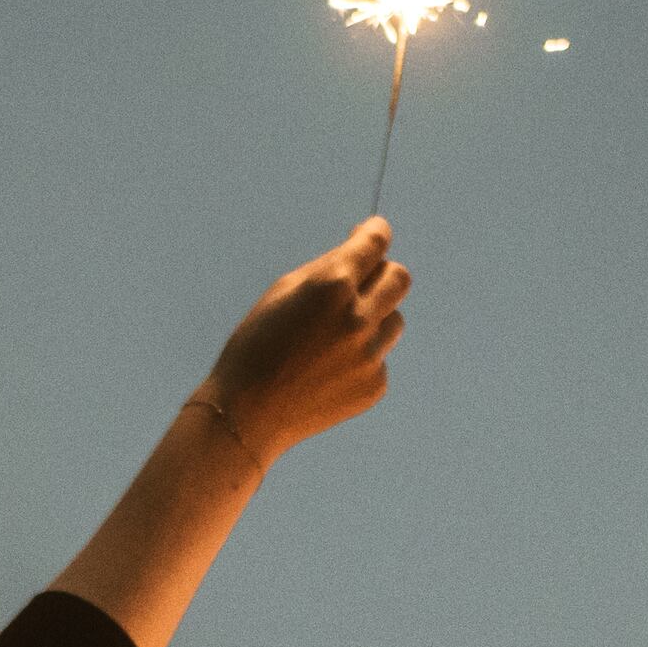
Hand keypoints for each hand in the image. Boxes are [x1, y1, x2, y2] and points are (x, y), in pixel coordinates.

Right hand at [192, 220, 410, 461]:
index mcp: (333, 285)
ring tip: (332, 336)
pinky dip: (360, 356)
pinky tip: (326, 370)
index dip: (375, 232)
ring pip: (394, 320)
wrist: (248, 414)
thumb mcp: (284, 290)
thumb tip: (363, 244)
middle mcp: (359, 317)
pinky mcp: (374, 385)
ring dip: (373, 318)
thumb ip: (329, 266)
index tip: (373, 232)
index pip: (376, 242)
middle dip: (383, 272)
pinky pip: (379, 357)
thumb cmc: (258, 344)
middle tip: (363, 280)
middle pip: (400, 278)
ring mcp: (370, 354)